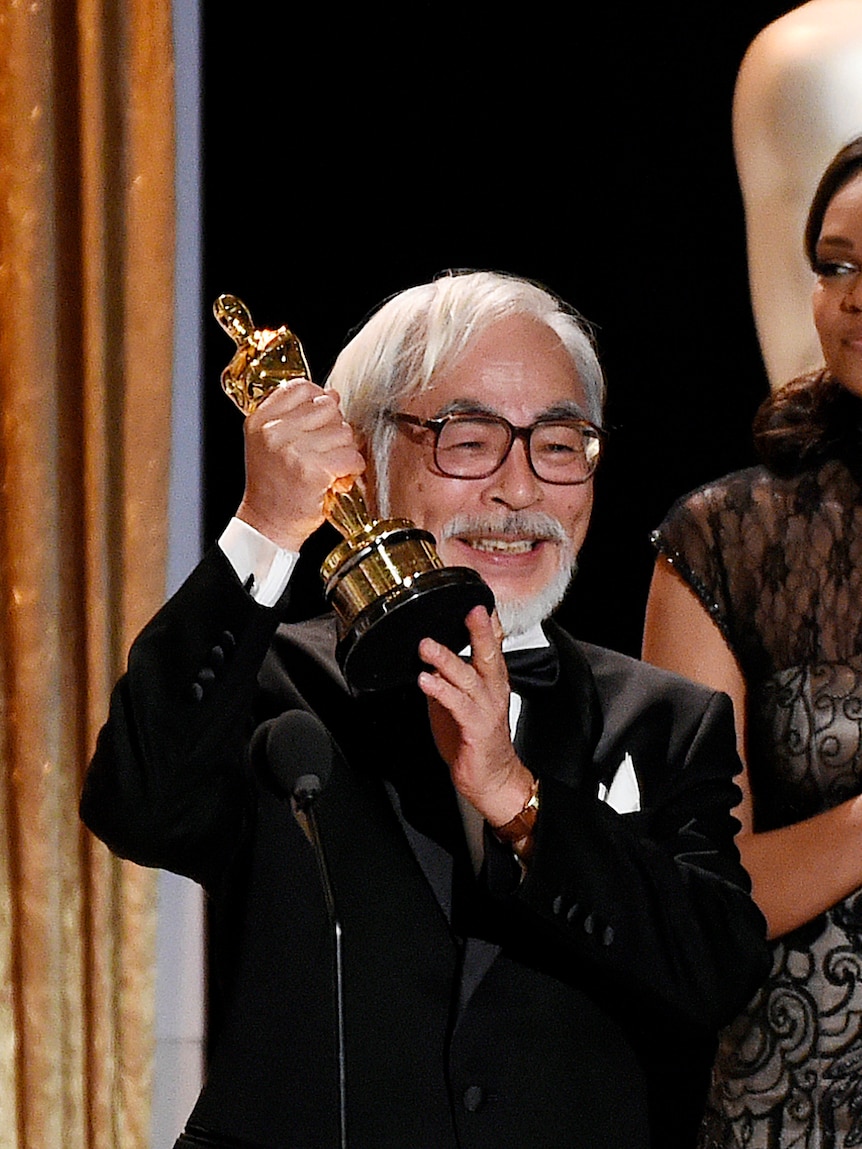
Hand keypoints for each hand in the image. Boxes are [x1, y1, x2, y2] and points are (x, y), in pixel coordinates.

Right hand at [235, 379, 364, 550]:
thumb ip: (296, 415)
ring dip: (344, 451)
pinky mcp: (314, 471)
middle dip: (335, 428)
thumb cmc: (273, 485)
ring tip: (330, 466)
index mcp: (261, 421)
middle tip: (326, 449)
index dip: (319, 398)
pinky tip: (338, 478)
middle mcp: (274, 432)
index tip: (321, 418)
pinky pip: (351, 456)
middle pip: (328, 407)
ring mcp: (294, 451)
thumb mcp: (270, 442)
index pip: (301, 387)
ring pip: (344, 432)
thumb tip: (332, 394)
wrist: (268, 524)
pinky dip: (352, 469)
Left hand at [418, 606, 535, 826]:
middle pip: (489, 654)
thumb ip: (445, 681)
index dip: (488, 622)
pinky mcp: (477, 728)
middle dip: (480, 630)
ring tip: (427, 647)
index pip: (493, 645)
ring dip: (447, 660)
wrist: (492, 780)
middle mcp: (493, 691)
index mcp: (491, 681)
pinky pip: (458, 705)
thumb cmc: (475, 742)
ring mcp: (487, 709)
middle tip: (470, 610)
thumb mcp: (456, 703)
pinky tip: (426, 680)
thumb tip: (428, 663)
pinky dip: (441, 691)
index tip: (478, 599)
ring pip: (469, 677)